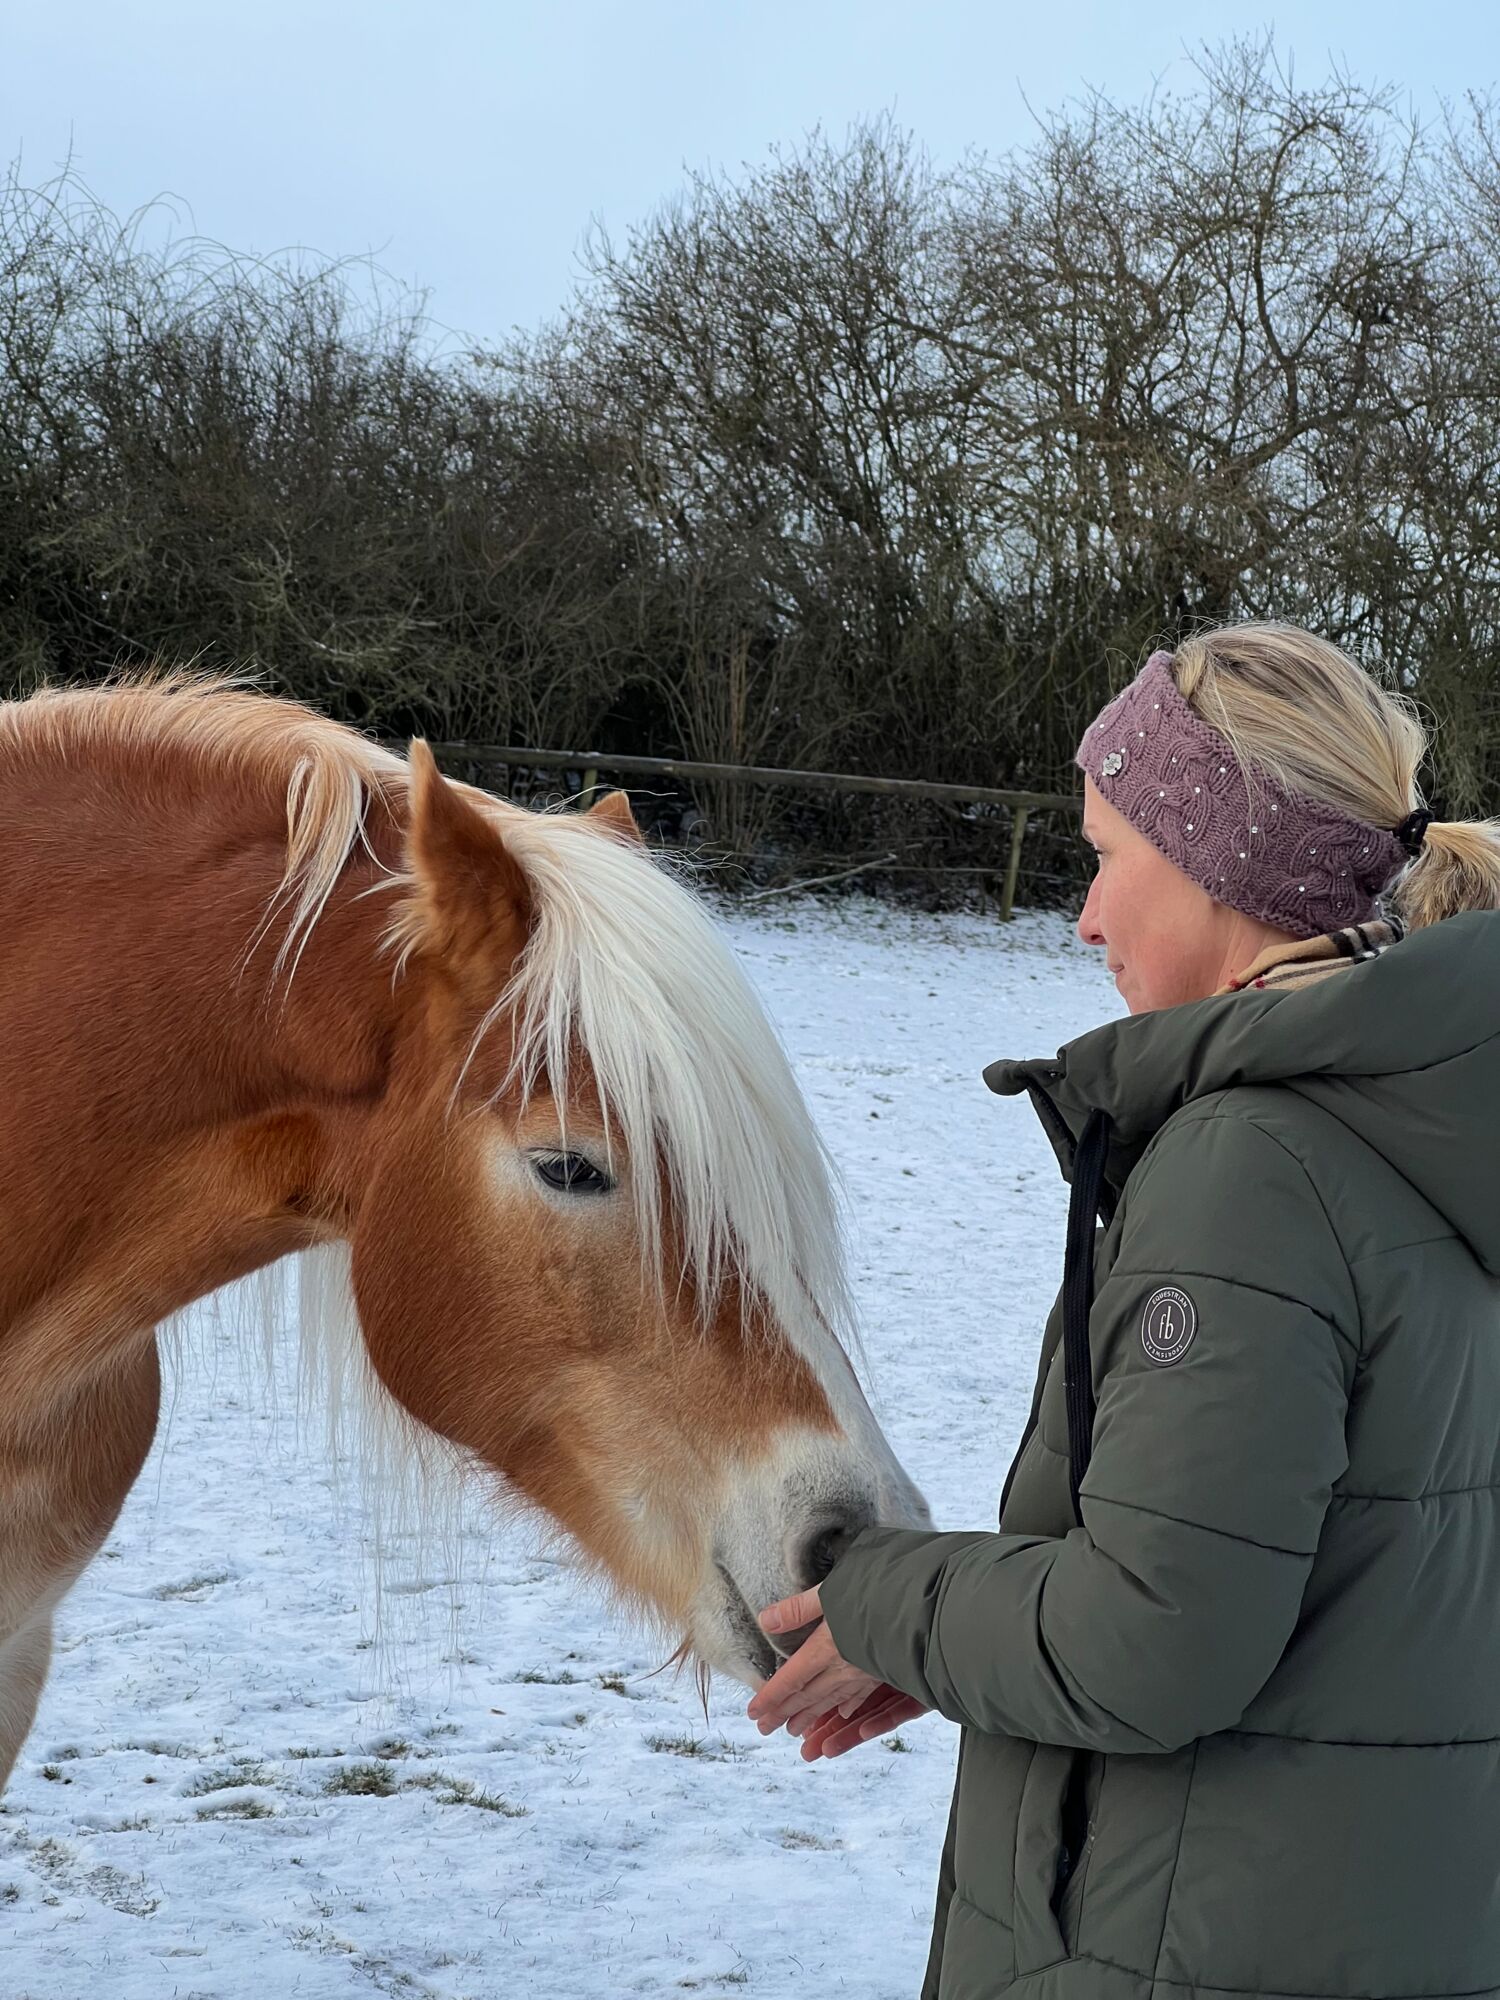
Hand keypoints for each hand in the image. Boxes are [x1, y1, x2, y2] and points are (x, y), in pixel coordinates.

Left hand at [745, 1586, 928, 1759]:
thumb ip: (799, 1608)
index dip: (770, 1697)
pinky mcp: (888, 1672)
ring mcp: (866, 1674)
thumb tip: (765, 1620)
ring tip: (795, 1731)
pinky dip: (848, 1706)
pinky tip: (846, 1713)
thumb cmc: (878, 1593)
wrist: (928, 1610)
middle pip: (808, 1696)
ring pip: (833, 1701)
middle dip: (784, 1713)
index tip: (753, 1712)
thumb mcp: (831, 1592)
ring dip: (812, 1717)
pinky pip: (861, 1696)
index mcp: (825, 1650)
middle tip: (766, 1728)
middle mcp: (843, 1669)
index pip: (790, 1680)